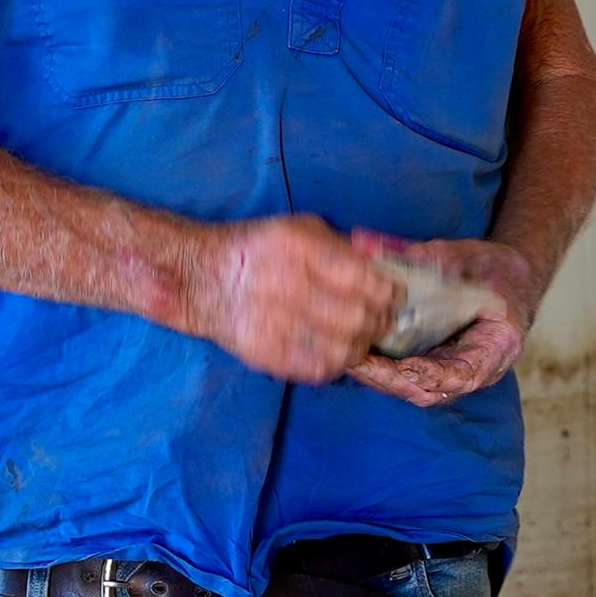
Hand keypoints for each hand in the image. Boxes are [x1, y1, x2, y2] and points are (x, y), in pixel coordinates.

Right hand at [183, 215, 394, 382]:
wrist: (202, 277)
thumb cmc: (259, 248)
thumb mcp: (301, 228)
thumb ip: (343, 247)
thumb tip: (385, 267)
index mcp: (299, 247)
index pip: (364, 279)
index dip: (388, 292)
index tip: (393, 296)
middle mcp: (287, 283)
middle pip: (358, 317)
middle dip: (380, 321)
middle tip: (382, 321)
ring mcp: (275, 322)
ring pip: (343, 347)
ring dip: (361, 345)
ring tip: (360, 338)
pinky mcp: (265, 352)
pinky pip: (318, 368)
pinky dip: (336, 362)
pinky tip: (337, 351)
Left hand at [349, 235, 537, 407]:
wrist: (513, 278)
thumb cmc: (495, 268)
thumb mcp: (465, 257)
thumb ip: (423, 257)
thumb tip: (369, 244)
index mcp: (498, 344)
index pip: (465, 373)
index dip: (435, 374)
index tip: (406, 367)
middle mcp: (480, 367)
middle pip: (433, 390)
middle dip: (394, 381)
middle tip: (361, 364)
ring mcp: (458, 370)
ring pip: (418, 390)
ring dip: (384, 381)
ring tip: (353, 362)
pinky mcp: (440, 365)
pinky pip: (412, 379)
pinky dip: (386, 373)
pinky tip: (360, 358)